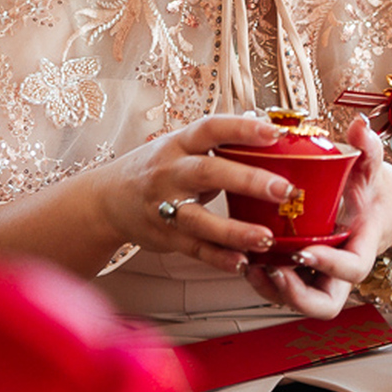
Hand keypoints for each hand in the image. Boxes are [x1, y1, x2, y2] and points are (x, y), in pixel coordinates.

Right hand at [93, 114, 293, 270]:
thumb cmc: (157, 168)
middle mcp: (170, 173)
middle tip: (283, 190)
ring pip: (200, 220)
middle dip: (248, 180)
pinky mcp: (165, 236)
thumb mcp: (182, 146)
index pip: (211, 128)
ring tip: (266, 237)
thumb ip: (221, 144)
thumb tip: (273, 133)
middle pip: (208, 173)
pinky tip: (242, 262)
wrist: (107, 199)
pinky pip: (195, 249)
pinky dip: (219, 257)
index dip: (243, 129)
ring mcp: (164, 206)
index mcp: (179, 144)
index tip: (275, 134)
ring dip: (235, 231)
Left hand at [244, 119, 391, 319]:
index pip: (352, 270)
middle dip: (295, 294)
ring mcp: (319, 276)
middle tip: (274, 269)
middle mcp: (339, 271)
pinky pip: (280, 288)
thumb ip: (368, 149)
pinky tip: (243, 260)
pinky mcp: (300, 274)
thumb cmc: (370, 191)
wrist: (372, 207)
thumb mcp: (371, 169)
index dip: (330, 265)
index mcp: (361, 248)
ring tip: (250, 265)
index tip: (306, 250)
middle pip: (322, 305)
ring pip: (296, 301)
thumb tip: (360, 126)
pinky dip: (262, 280)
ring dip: (271, 290)